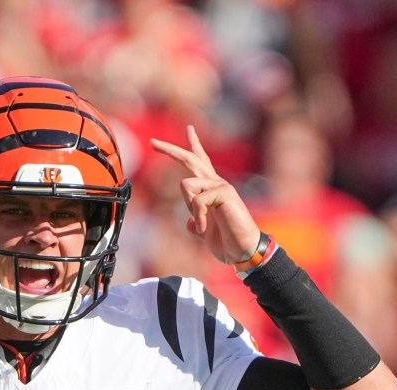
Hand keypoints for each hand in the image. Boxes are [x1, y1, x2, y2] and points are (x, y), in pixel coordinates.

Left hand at [150, 126, 260, 263]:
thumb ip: (196, 223)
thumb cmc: (227, 242)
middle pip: (191, 159)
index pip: (201, 162)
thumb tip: (189, 223)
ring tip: (202, 224)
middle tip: (153, 142)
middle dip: (170, 150)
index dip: (193, 146)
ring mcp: (221, 186)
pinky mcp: (225, 192)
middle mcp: (216, 182)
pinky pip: (196, 200)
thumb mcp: (204, 231)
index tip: (188, 130)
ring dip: (189, 208)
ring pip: (186, 184)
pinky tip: (205, 228)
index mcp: (210, 189)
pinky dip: (197, 217)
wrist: (243, 251)